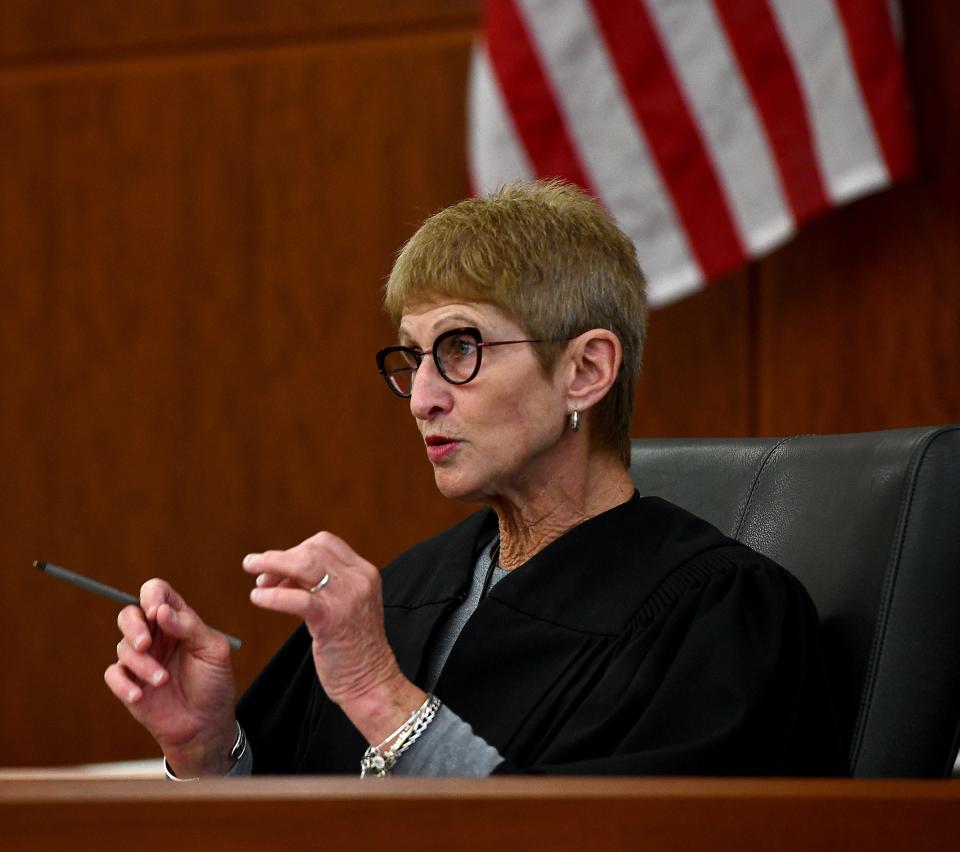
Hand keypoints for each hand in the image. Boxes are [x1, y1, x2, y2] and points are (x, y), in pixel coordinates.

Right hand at [103, 579, 237, 776]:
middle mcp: (156, 636)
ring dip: (142, 664)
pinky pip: (112, 674)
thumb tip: (161, 610)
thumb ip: (189, 627)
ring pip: (123, 647)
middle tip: (146, 644)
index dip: (152, 595)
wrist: (206, 725)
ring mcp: (141, 659)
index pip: (157, 593)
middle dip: (133, 626)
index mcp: (177, 620)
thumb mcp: (213, 650)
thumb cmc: (214, 683)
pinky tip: (140, 695)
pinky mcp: (128, 683)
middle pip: (129, 614)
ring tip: (163, 680)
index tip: (155, 611)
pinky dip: (123, 683)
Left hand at [243, 531, 425, 745]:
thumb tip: (282, 573)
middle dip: (280, 557)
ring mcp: (347, 598)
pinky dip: (273, 596)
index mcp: (364, 573)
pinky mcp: (332, 620)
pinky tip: (258, 598)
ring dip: (271, 565)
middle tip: (258, 571)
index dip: (297, 549)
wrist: (372, 682)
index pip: (326, 542)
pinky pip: (296, 598)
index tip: (280, 566)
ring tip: (253, 575)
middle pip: (312, 550)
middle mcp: (359, 580)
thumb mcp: (347, 605)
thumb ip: (324, 586)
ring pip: (304, 565)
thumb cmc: (354, 647)